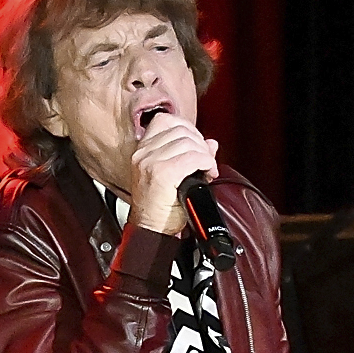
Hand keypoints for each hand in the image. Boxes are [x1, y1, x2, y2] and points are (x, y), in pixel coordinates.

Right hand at [126, 113, 220, 237]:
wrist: (151, 231)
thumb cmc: (159, 210)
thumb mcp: (174, 176)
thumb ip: (191, 154)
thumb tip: (210, 144)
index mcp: (142, 151)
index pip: (165, 120)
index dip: (187, 128)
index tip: (196, 144)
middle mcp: (143, 154)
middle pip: (180, 128)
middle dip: (199, 142)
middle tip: (205, 160)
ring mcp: (151, 162)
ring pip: (188, 141)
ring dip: (204, 154)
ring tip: (206, 169)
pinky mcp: (161, 173)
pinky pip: (193, 157)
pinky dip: (206, 163)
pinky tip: (207, 173)